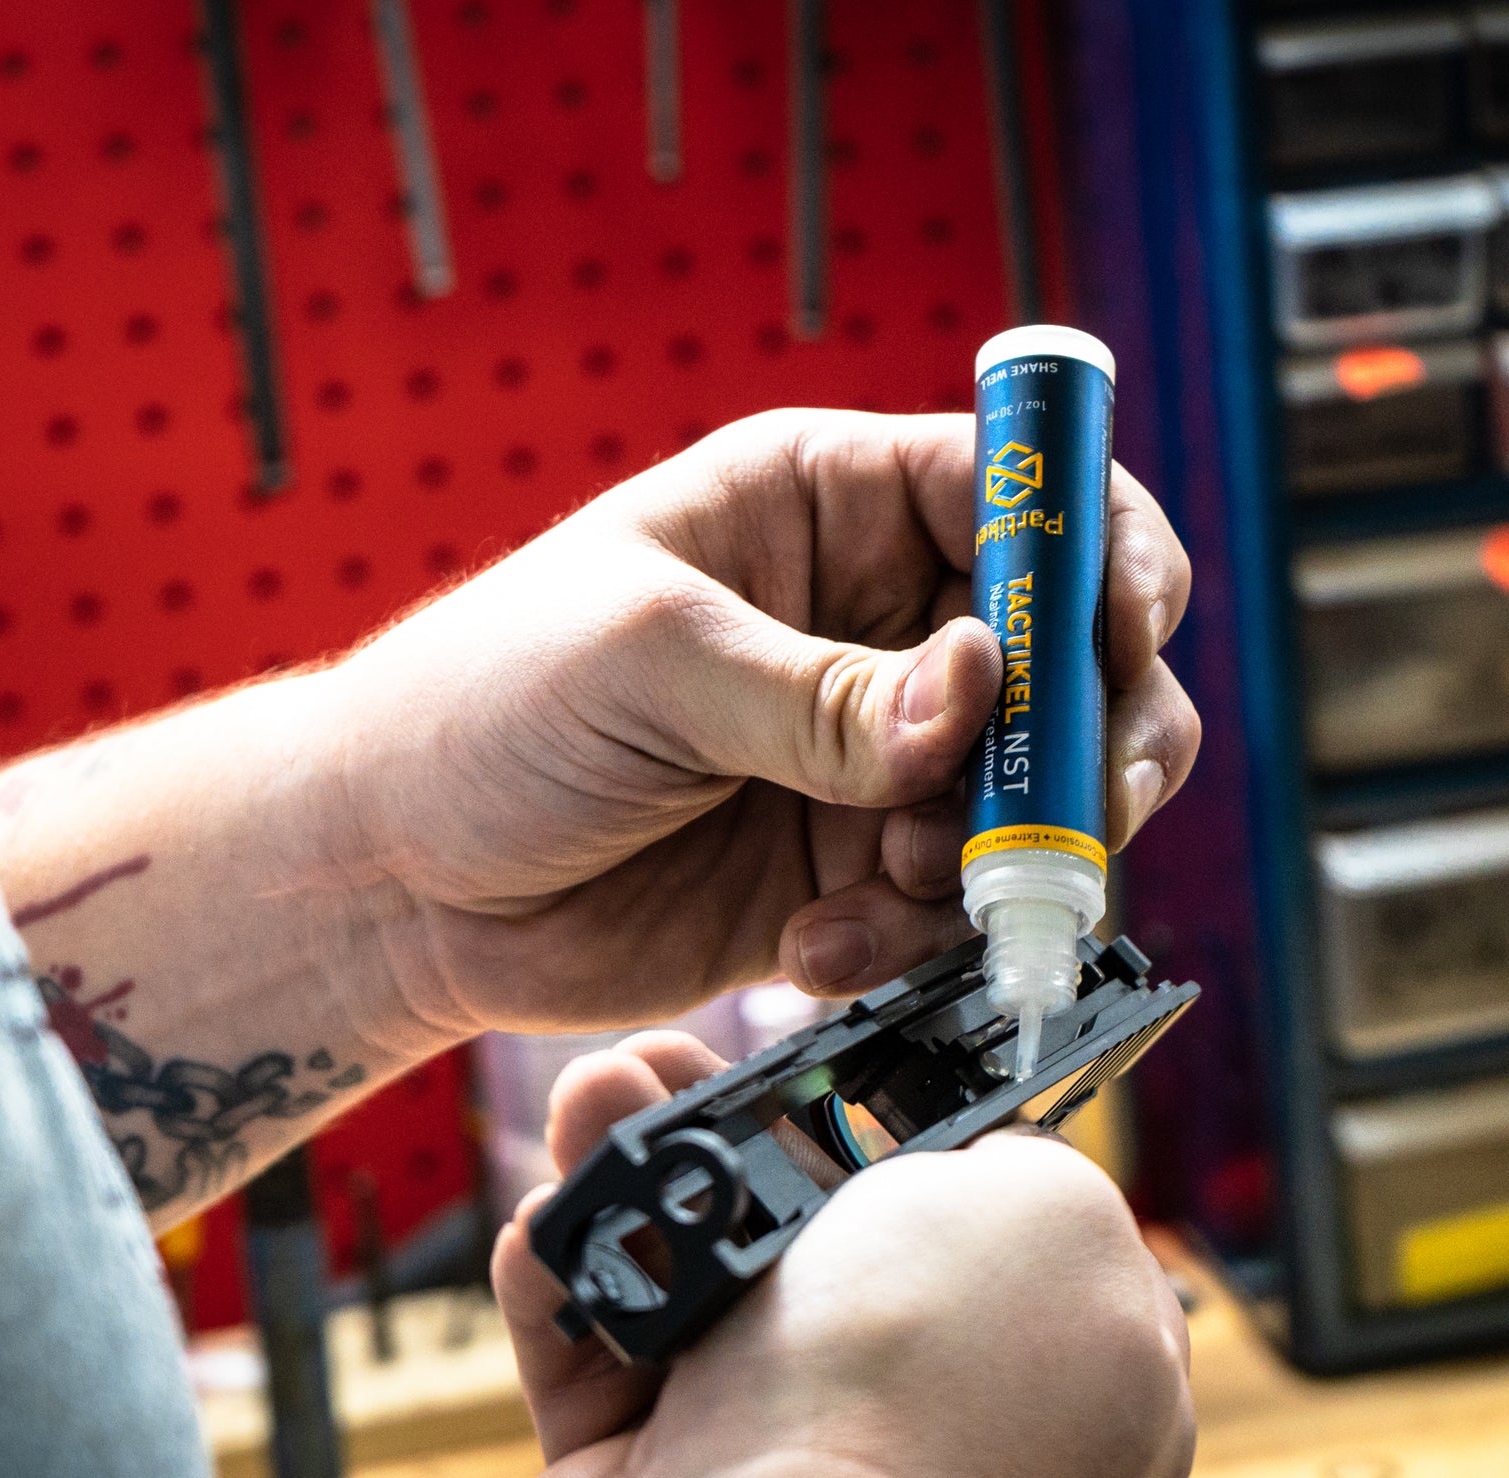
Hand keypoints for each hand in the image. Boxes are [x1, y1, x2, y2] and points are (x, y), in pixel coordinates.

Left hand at [320, 408, 1196, 1040]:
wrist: (396, 886)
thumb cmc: (483, 712)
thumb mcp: (648, 662)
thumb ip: (823, 689)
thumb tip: (979, 690)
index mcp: (825, 503)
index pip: (1019, 492)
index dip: (1094, 555)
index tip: (1112, 643)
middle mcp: (873, 619)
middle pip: (1070, 653)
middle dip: (1093, 738)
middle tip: (1072, 817)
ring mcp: (872, 752)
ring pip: (1033, 796)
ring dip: (992, 858)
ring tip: (883, 892)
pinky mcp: (853, 871)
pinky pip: (953, 906)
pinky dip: (916, 941)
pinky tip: (813, 954)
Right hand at [473, 1033, 1196, 1477]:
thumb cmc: (924, 1390)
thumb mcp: (1051, 1213)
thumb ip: (1025, 1152)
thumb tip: (965, 1140)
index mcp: (1066, 1360)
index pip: (995, 1212)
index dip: (915, 1120)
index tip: (839, 1057)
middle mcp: (932, 1406)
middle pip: (820, 1222)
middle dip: (733, 1127)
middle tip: (667, 1060)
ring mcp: (794, 1451)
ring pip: (696, 1270)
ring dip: (631, 1172)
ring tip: (594, 1096)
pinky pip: (602, 1351)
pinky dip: (566, 1280)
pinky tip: (551, 1224)